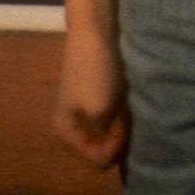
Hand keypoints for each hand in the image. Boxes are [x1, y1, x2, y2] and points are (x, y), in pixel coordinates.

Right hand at [53, 27, 128, 168]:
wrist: (95, 35)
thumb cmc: (95, 74)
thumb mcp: (99, 110)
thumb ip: (104, 137)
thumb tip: (108, 155)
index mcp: (64, 132)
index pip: (95, 159)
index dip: (114, 149)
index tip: (124, 129)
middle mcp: (71, 125)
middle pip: (100, 147)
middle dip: (117, 139)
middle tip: (128, 120)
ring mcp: (84, 111)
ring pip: (108, 133)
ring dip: (122, 127)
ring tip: (129, 111)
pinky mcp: (97, 98)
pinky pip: (112, 118)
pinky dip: (122, 115)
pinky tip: (129, 105)